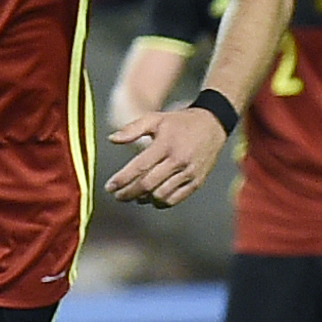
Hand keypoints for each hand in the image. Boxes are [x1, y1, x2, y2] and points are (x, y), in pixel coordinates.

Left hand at [105, 106, 226, 207]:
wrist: (212, 125)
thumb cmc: (179, 122)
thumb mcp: (155, 119)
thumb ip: (131, 129)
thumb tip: (111, 139)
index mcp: (165, 145)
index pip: (139, 167)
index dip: (122, 180)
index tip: (109, 187)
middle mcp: (178, 161)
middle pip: (148, 185)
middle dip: (128, 193)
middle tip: (117, 195)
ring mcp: (189, 173)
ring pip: (161, 195)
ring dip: (144, 199)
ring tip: (134, 195)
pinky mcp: (197, 181)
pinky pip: (176, 199)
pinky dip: (161, 202)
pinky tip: (151, 198)